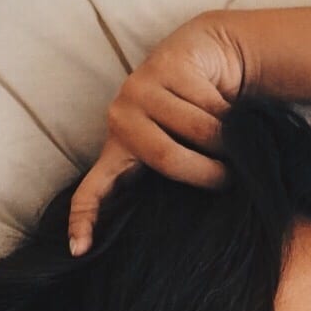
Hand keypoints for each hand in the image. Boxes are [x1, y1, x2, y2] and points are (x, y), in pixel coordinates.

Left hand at [68, 11, 247, 255]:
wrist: (209, 58)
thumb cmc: (200, 119)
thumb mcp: (185, 154)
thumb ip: (181, 178)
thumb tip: (201, 229)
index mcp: (119, 151)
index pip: (93, 191)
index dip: (86, 220)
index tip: (79, 251)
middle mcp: (120, 118)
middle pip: (168, 158)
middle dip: (210, 173)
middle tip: (229, 178)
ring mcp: (139, 88)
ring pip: (201, 131)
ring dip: (228, 142)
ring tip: (232, 138)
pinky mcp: (165, 65)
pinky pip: (212, 105)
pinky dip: (232, 114)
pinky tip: (227, 105)